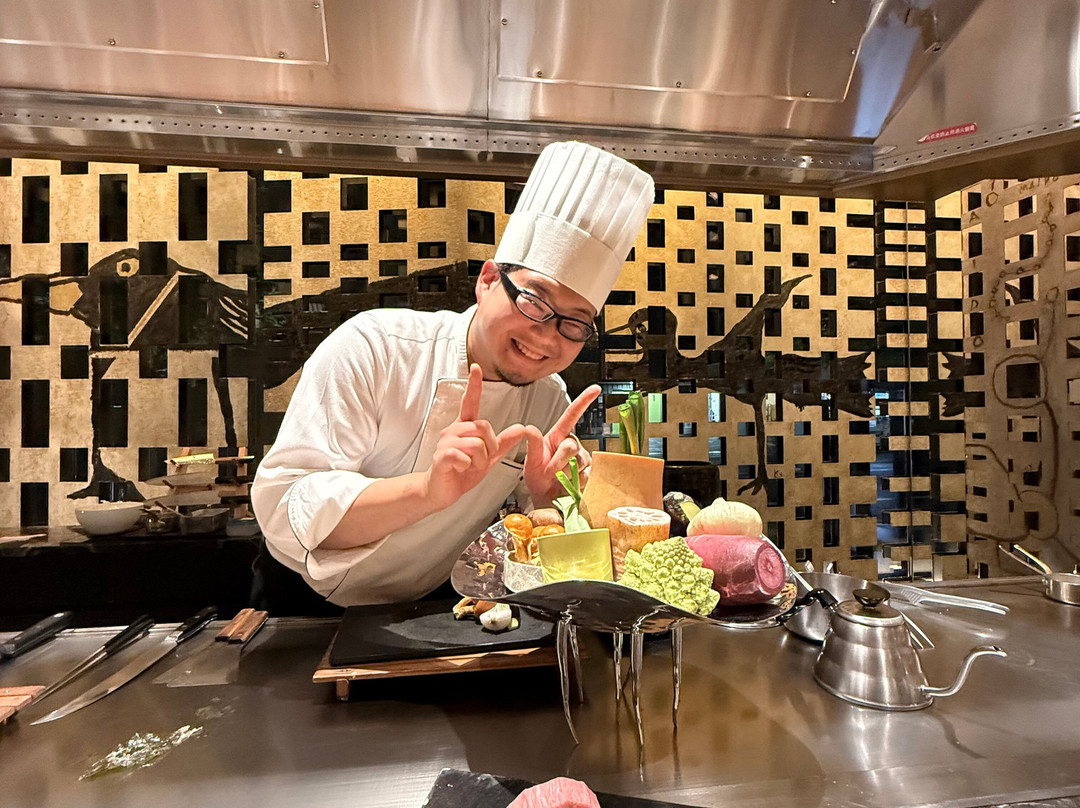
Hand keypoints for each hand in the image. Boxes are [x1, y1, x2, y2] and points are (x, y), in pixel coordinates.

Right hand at [424, 364, 526, 510]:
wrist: (441, 491)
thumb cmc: (461, 472)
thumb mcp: (488, 456)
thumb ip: (503, 442)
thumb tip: (521, 428)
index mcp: (464, 427)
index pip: (469, 402)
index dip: (473, 385)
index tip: (476, 368)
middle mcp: (454, 430)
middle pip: (483, 426)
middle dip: (489, 447)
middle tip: (481, 460)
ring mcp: (446, 442)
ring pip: (476, 443)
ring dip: (480, 460)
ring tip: (470, 466)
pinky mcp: (442, 455)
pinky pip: (464, 455)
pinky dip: (469, 466)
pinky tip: (461, 469)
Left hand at [523, 384, 600, 504]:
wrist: (546, 498)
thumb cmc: (538, 477)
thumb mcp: (531, 461)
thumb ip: (533, 445)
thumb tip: (528, 428)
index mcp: (558, 436)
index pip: (572, 415)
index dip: (584, 401)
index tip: (595, 389)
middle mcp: (572, 444)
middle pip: (571, 445)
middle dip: (559, 460)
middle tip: (550, 471)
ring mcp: (581, 459)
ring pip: (579, 462)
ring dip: (566, 474)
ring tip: (557, 479)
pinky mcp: (589, 473)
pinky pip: (586, 475)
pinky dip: (576, 482)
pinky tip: (570, 484)